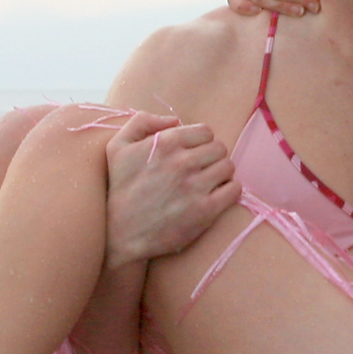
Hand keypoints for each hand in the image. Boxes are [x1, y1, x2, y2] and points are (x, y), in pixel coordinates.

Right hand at [105, 112, 240, 267]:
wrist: (120, 233)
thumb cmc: (120, 188)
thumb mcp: (118, 146)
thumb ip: (143, 121)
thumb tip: (175, 120)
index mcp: (165, 143)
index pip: (205, 131)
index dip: (200, 142)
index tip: (193, 154)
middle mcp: (183, 162)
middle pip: (219, 148)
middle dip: (211, 157)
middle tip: (200, 170)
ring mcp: (196, 187)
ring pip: (228, 167)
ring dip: (221, 173)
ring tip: (208, 183)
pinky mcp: (206, 211)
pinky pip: (234, 189)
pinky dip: (230, 191)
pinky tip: (217, 196)